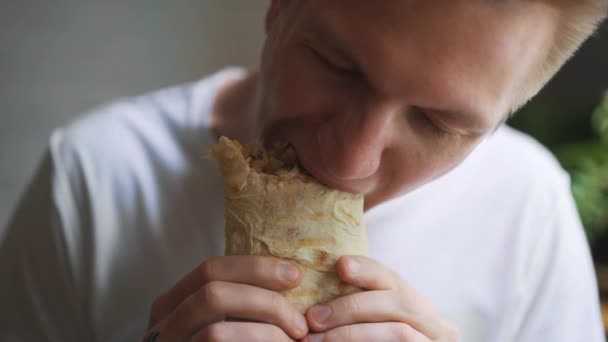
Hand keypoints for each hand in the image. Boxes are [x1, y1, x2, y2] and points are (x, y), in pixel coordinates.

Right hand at [143, 256, 308, 340]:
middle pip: (213, 294)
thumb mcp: (226, 321)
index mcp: (172, 305)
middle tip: (300, 321)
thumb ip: (246, 306)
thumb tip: (296, 285)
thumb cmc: (227, 340)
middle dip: (266, 301)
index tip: (295, 275)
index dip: (255, 267)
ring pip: (216, 333)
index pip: (210, 270)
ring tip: (294, 340)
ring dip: (266, 334)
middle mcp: (162, 328)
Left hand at [302, 256, 459, 341]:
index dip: (368, 269)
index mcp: (419, 308)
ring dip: (351, 333)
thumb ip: (360, 310)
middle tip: (313, 317)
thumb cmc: (372, 339)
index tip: (341, 264)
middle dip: (352, 306)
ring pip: (398, 330)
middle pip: (399, 302)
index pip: (394, 279)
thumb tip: (318, 300)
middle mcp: (436, 324)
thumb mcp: (372, 321)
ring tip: (316, 339)